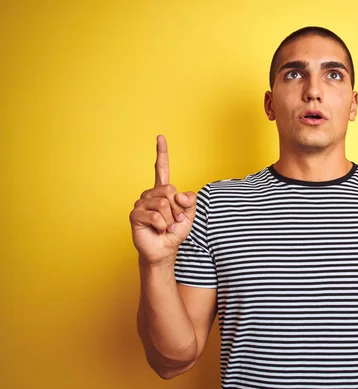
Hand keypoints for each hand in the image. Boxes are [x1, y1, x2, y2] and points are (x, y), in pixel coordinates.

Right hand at [129, 135, 196, 265]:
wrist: (164, 250)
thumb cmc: (175, 232)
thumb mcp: (189, 215)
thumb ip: (190, 201)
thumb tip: (178, 195)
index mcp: (163, 191)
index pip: (162, 168)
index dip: (161, 153)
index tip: (160, 137)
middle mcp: (150, 194)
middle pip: (169, 190)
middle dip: (177, 209)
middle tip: (173, 221)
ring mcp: (141, 203)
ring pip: (164, 204)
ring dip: (170, 220)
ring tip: (165, 227)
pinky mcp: (135, 215)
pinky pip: (156, 216)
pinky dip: (162, 226)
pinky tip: (157, 230)